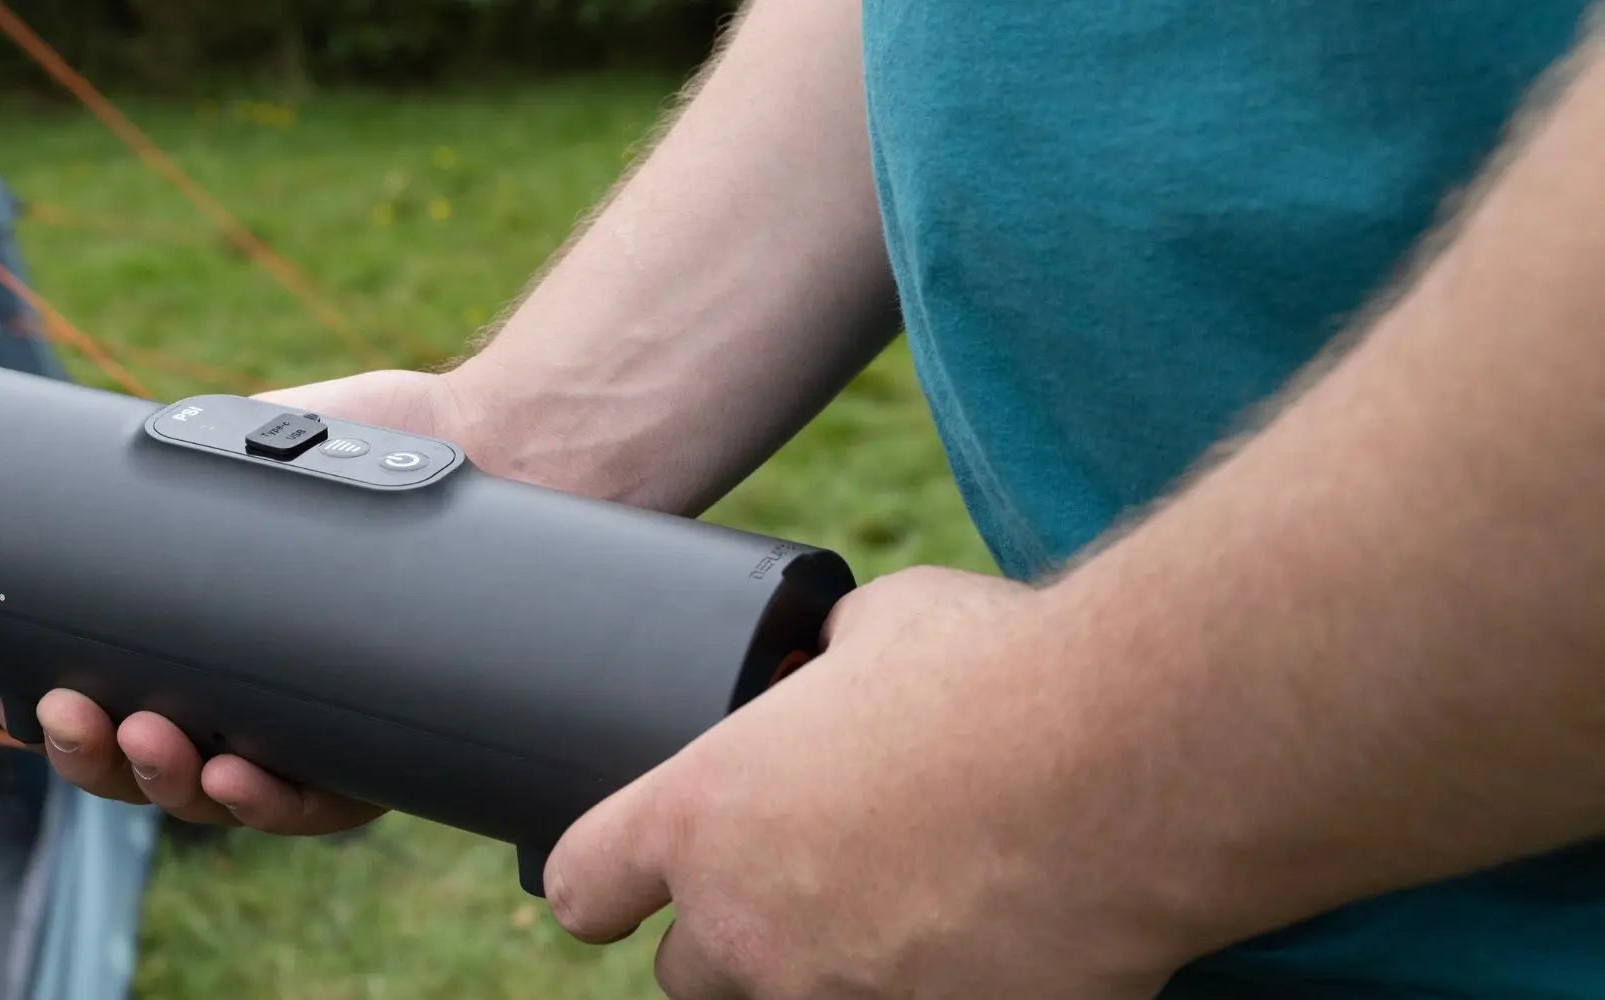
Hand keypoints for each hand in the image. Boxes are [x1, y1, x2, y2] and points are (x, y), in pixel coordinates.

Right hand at [22, 368, 476, 833]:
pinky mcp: (393, 753)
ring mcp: (322, 735)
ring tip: (147, 739)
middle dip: (99, 761)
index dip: (68, 725)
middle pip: (156, 770)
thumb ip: (183, 469)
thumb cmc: (374, 444)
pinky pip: (322, 803)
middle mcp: (261, 704)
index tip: (29, 703)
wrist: (496, 439)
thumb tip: (103, 461)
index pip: (122, 709)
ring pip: (224, 799)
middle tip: (74, 717)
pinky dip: (270, 801)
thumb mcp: (253, 450)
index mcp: (211, 649)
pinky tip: (237, 775)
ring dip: (167, 784)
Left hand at [543, 567, 1192, 998]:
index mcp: (703, 815)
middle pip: (687, 978)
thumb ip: (829, 656)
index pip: (584, 886)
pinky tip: (981, 952)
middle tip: (801, 890)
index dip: (601, 885)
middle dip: (732, 940)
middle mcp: (751, 927)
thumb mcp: (886, 621)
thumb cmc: (1008, 670)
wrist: (1143, 759)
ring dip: (828, 979)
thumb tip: (834, 656)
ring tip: (905, 916)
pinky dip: (933, 995)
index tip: (622, 886)